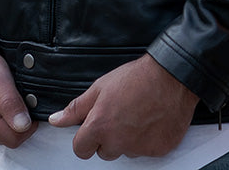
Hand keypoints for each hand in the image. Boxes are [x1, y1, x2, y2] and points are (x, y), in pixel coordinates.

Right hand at [0, 52, 37, 147]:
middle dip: (18, 121)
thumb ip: (10, 102)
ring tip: (4, 96)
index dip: (29, 124)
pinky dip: (1, 120)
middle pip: (8, 139)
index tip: (30, 103)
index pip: (13, 138)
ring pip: (2, 137)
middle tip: (16, 95)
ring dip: (9, 120)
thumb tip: (24, 126)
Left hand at [48, 54, 198, 159]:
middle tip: (121, 113)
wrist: (172, 76)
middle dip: (109, 137)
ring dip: (128, 138)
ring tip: (138, 113)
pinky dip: (148, 139)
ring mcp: (139, 148)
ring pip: (125, 151)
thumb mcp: (100, 87)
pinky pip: (146, 151)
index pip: (80, 149)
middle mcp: (118, 142)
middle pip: (104, 151)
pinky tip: (152, 119)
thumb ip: (76, 108)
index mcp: (100, 126)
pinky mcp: (157, 150)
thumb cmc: (137, 77)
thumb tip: (56, 120)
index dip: (86, 137)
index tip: (95, 126)